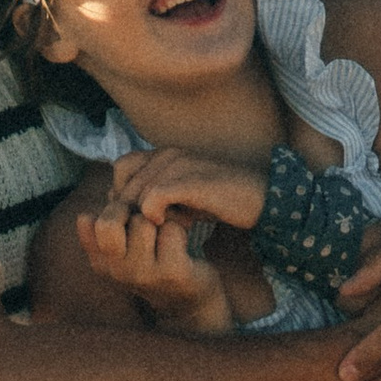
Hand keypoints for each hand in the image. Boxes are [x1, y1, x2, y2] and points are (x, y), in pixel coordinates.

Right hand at [76, 199, 233, 333]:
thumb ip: (101, 228)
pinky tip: (180, 243)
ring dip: (157, 221)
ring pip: (142, 223)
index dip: (112, 210)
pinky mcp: (171, 273)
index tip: (128, 219)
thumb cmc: (152, 259)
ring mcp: (143, 275)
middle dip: (130, 212)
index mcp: (100, 263)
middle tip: (148, 222)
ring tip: (164, 235)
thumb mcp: (120, 245)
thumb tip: (84, 218)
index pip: (87, 221)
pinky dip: (178, 229)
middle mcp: (116, 272)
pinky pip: (169, 230)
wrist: (189, 293)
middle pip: (109, 222)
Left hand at [104, 144, 266, 234]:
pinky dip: (157, 216)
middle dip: (134, 213)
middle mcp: (167, 154)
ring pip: (137, 195)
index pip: (120, 169)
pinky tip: (180, 224)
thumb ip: (153, 196)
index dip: (123, 197)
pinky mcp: (190, 180)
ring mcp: (178, 164)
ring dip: (150, 218)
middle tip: (161, 227)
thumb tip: (122, 207)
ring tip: (177, 225)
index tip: (144, 218)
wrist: (260, 199)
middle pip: (125, 185)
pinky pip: (153, 198)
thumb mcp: (181, 197)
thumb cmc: (220, 201)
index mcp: (163, 154)